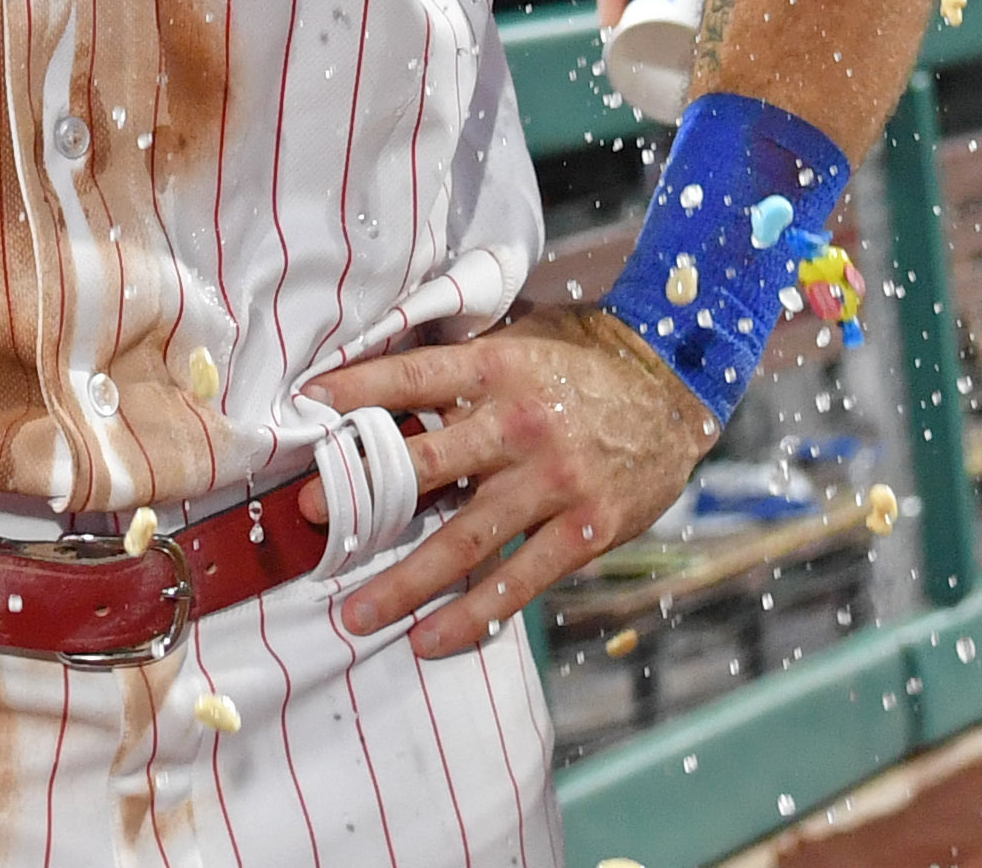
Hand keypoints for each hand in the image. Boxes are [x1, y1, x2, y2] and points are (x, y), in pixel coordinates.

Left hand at [300, 306, 715, 661]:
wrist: (675, 388)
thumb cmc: (584, 363)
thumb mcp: (523, 343)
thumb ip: (463, 370)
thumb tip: (384, 385)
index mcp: (499, 370)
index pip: (415, 376)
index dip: (359, 388)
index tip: (306, 403)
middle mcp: (520, 425)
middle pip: (425, 464)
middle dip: (361, 493)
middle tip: (308, 516)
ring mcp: (553, 482)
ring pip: (464, 542)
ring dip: (405, 583)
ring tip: (356, 614)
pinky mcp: (585, 529)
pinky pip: (520, 582)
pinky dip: (473, 615)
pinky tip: (430, 639)